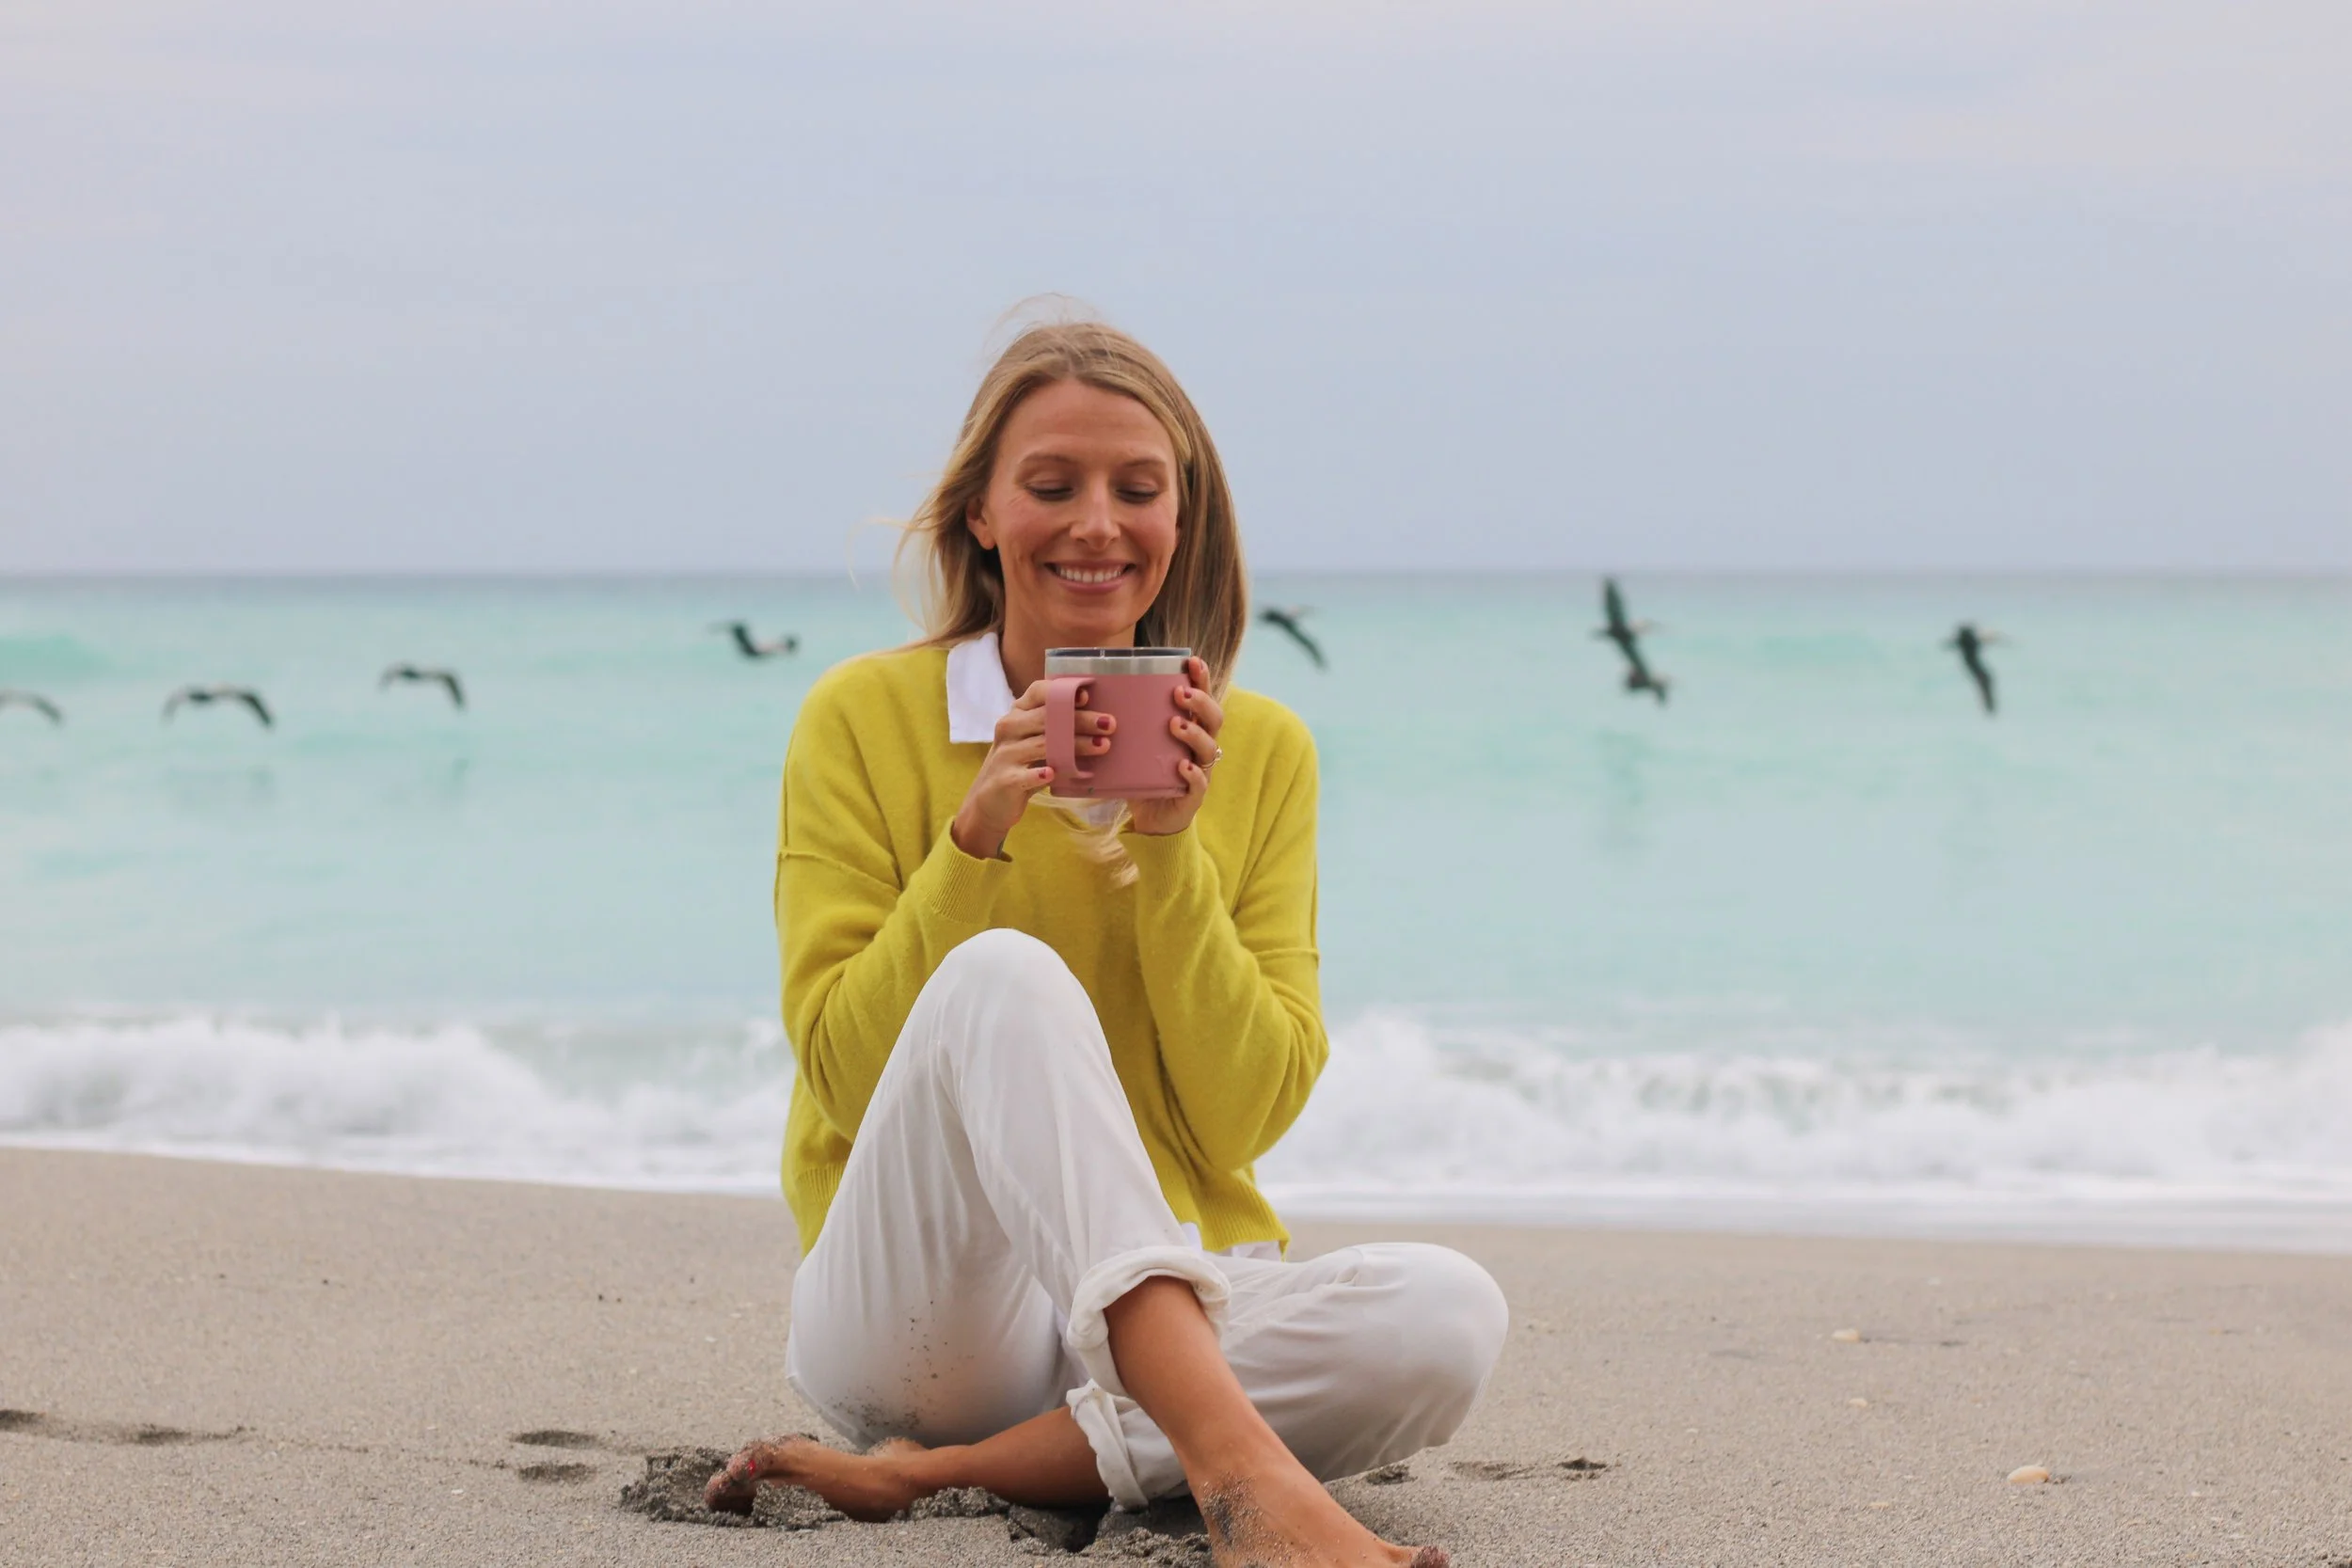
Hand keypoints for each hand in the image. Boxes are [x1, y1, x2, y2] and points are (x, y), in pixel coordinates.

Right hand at [950, 679, 1112, 859]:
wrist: (991, 801)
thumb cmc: (1024, 766)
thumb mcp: (1035, 742)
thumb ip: (1057, 729)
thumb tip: (1101, 721)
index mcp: (1017, 714)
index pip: (1038, 692)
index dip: (1062, 692)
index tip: (1087, 697)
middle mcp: (1009, 728)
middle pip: (1048, 718)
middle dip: (1081, 720)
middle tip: (1110, 724)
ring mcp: (1005, 754)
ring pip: (1044, 745)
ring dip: (1076, 746)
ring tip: (1102, 746)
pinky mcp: (1005, 780)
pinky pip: (1026, 775)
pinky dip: (1040, 774)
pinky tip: (1055, 773)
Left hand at [1127, 656, 1222, 836]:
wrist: (1151, 819)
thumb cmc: (1144, 775)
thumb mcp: (1135, 744)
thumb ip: (1125, 722)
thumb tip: (1088, 693)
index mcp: (1190, 728)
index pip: (1202, 698)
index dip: (1201, 679)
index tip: (1192, 661)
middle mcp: (1200, 747)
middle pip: (1213, 718)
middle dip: (1199, 702)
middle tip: (1178, 693)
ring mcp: (1200, 771)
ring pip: (1208, 747)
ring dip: (1194, 733)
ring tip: (1175, 724)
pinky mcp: (1193, 796)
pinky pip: (1199, 783)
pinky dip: (1192, 773)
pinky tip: (1181, 766)